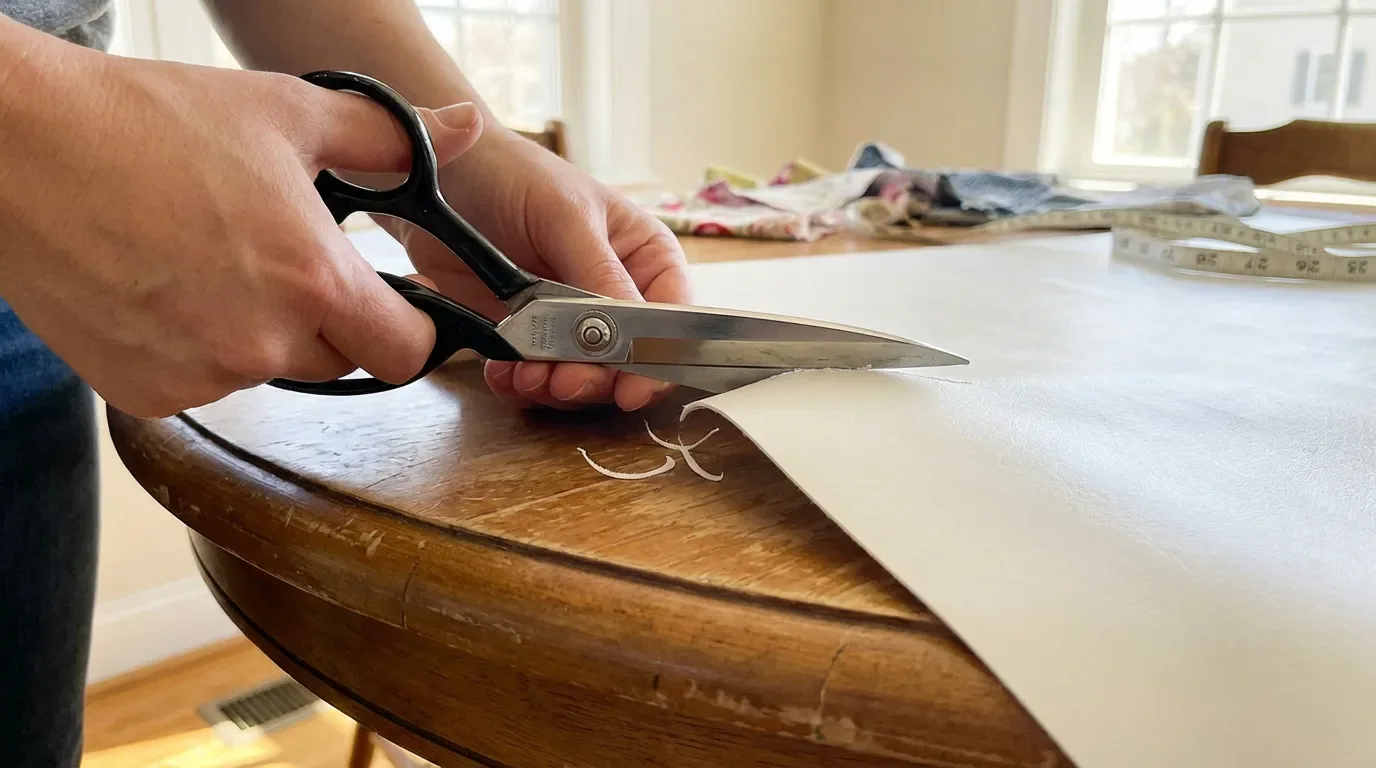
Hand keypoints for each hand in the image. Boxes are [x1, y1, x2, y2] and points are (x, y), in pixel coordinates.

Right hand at [0, 23, 480, 417]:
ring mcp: (200, 376)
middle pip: (340, 363)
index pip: (407, 352)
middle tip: (284, 261)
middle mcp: (263, 344)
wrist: (18, 149)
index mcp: (312, 281)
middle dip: (330, 321)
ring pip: (267, 371)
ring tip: (210, 261)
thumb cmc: (152, 121)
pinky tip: (164, 288)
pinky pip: (201, 384)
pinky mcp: (144, 394)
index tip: (391, 301)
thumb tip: (466, 130)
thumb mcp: (285, 114)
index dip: (408, 326)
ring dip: (258, 333)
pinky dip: (195, 349)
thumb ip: (389, 138)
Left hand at [391, 129, 690, 411]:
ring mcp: (568, 323)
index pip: (673, 319)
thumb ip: (599, 273)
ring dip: (555, 388)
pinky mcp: (523, 338)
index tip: (632, 388)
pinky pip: (532, 380)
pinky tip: (503, 373)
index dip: (660, 358)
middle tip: (564, 382)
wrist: (442, 175)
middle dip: (597, 380)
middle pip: (629, 363)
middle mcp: (614, 297)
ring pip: (583, 380)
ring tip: (525, 375)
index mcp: (645, 259)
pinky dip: (519, 386)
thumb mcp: (567, 215)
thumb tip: (631, 332)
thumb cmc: (516, 175)